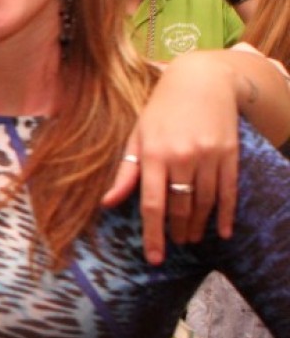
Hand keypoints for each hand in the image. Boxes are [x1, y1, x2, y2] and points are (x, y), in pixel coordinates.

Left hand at [101, 53, 238, 262]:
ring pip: (205, 202)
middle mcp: (181, 157)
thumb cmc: (160, 111)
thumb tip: (108, 203)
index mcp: (153, 154)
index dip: (153, 234)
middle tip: (175, 246)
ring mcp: (208, 155)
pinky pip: (229, 191)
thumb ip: (125, 173)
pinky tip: (223, 231)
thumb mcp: (136, 137)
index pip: (152, 204)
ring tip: (192, 238)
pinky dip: (226, 214)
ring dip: (199, 225)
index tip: (154, 257)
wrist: (201, 80)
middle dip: (177, 232)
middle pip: (180, 207)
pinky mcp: (230, 153)